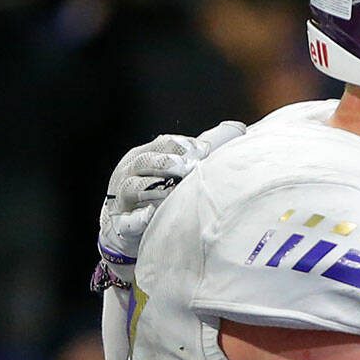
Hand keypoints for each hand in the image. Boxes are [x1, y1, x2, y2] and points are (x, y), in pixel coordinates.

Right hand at [95, 121, 246, 287]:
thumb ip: (202, 152)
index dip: (183, 145)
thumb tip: (238, 129)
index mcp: (145, 155)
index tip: (205, 150)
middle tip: (190, 167)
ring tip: (174, 190)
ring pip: (133, 186)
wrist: (128, 230)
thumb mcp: (176, 170)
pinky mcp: (121, 222)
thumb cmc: (159, 194)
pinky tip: (151, 216)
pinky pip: (127, 220)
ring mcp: (121, 197)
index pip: (162, 142)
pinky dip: (139, 218)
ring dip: (154, 187)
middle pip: (146, 161)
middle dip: (168, 162)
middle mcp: (129, 172)